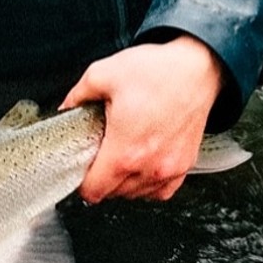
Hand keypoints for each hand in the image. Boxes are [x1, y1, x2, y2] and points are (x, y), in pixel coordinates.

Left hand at [61, 35, 224, 203]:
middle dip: (102, 176)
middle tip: (101, 150)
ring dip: (125, 181)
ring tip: (122, 153)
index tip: (81, 167)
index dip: (81, 181)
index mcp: (124, 151)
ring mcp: (169, 169)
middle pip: (114, 193)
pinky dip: (148, 184)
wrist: (197, 68)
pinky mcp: (185, 166)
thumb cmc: (156, 71)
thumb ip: (77, 95)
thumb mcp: (103, 74)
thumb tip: (66, 108)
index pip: (94, 190)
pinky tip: (142, 164)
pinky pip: (161, 191)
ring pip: (137, 194)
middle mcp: (149, 166)